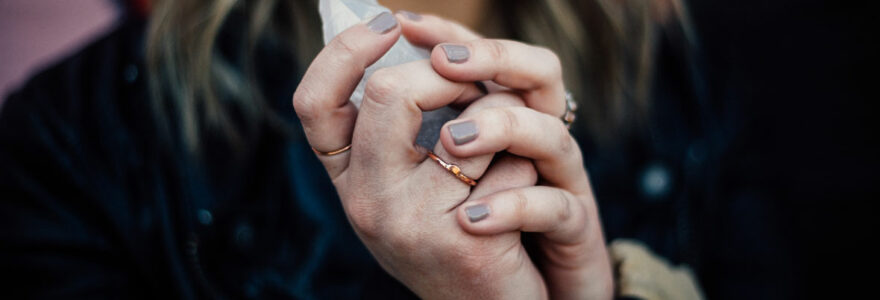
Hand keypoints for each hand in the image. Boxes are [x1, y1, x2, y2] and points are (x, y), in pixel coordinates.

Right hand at [294, 13, 546, 297]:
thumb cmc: (451, 230)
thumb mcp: (409, 179)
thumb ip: (402, 122)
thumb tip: (417, 35)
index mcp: (347, 180)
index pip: (314, 103)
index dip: (346, 52)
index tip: (390, 24)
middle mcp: (365, 203)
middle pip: (388, 93)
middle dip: (448, 74)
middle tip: (477, 82)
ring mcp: (410, 225)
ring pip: (470, 125)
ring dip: (503, 119)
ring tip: (510, 142)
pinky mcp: (466, 243)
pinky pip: (513, 165)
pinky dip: (529, 166)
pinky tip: (525, 191)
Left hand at [399, 13, 614, 298]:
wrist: (520, 295)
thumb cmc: (474, 232)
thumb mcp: (437, 180)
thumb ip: (413, 131)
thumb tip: (367, 78)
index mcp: (505, 117)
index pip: (493, 57)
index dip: (447, 33)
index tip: (398, 24)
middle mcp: (538, 139)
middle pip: (536, 73)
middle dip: (484, 61)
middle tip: (439, 64)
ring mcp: (560, 182)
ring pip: (549, 132)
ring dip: (501, 128)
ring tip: (455, 140)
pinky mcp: (572, 226)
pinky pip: (555, 208)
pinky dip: (512, 208)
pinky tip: (472, 219)